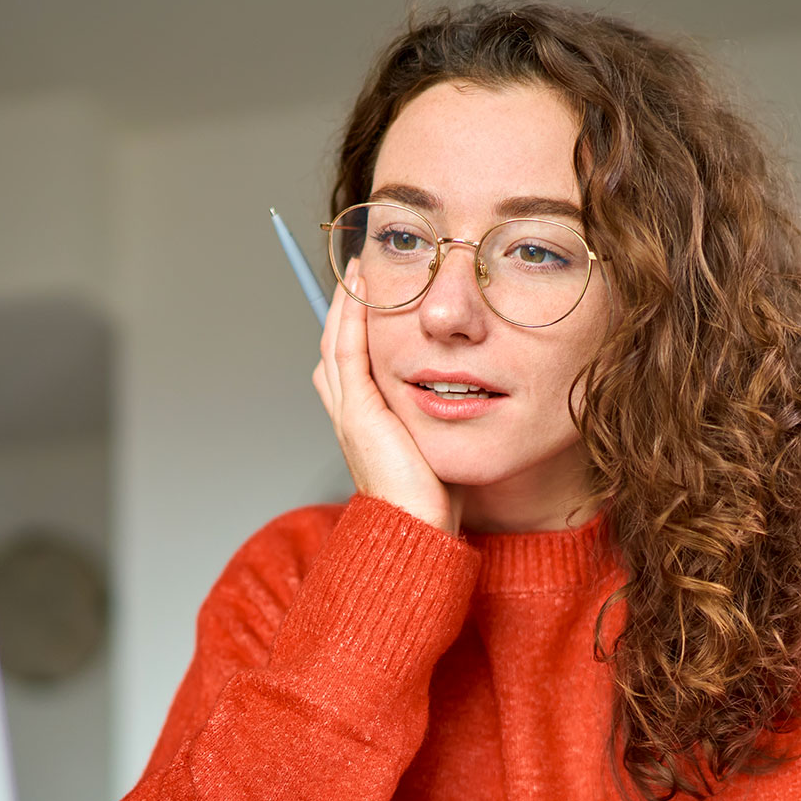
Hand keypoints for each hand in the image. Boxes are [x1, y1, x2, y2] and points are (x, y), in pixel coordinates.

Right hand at [310, 262, 460, 534]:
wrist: (419, 530)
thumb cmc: (434, 502)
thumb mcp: (437, 449)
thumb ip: (439, 422)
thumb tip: (465, 402)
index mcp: (363, 423)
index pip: (349, 363)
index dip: (355, 328)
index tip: (370, 298)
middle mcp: (348, 413)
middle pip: (334, 346)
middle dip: (344, 306)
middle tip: (357, 272)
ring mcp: (349, 412)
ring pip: (335, 342)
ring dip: (345, 302)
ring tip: (357, 270)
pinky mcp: (358, 411)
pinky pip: (347, 351)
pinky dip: (350, 316)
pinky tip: (359, 288)